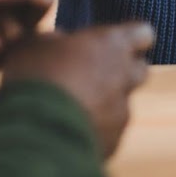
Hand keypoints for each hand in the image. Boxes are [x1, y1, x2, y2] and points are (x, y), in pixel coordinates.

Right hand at [2, 22, 156, 157]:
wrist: (34, 134)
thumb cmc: (33, 77)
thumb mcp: (33, 43)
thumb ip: (54, 39)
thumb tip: (58, 41)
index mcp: (112, 44)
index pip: (142, 33)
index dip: (131, 37)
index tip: (114, 40)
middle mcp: (124, 78)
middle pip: (140, 70)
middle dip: (123, 70)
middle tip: (93, 72)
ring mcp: (121, 114)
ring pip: (122, 104)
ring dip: (104, 104)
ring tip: (70, 108)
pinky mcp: (112, 143)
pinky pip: (108, 132)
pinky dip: (94, 130)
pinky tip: (66, 131)